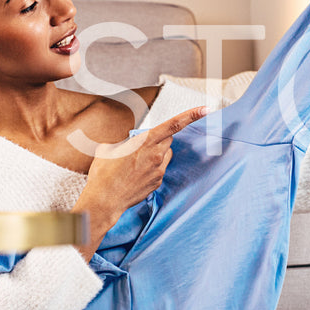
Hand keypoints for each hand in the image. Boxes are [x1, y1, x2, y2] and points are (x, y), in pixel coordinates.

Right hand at [74, 106, 206, 254]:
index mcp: (145, 142)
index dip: (191, 115)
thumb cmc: (103, 173)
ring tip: (136, 163)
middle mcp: (156, 155)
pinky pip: (160, 168)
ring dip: (156, 153)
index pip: (174, 124)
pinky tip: (136, 174)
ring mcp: (159, 170)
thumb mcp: (108, 148)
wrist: (104, 200)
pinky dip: (152, 168)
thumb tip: (125, 143)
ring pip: (165, 154)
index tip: (206, 108)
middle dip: (159, 138)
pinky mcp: (158, 181)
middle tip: (142, 145)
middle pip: (168, 139)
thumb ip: (123, 141)